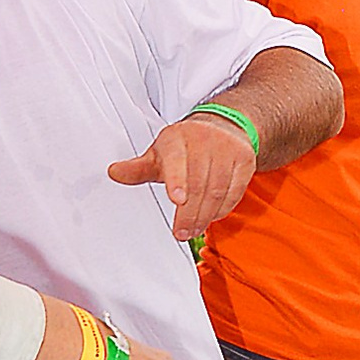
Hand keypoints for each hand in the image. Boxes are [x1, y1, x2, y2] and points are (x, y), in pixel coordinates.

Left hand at [105, 114, 258, 240]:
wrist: (223, 127)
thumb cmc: (185, 146)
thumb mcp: (159, 154)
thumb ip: (137, 168)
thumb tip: (114, 172)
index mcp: (176, 137)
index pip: (176, 159)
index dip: (177, 180)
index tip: (177, 199)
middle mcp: (204, 139)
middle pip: (198, 182)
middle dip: (189, 212)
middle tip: (181, 232)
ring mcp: (227, 148)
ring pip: (218, 190)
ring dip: (205, 216)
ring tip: (194, 229)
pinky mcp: (245, 159)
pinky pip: (235, 191)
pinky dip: (223, 209)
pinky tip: (211, 216)